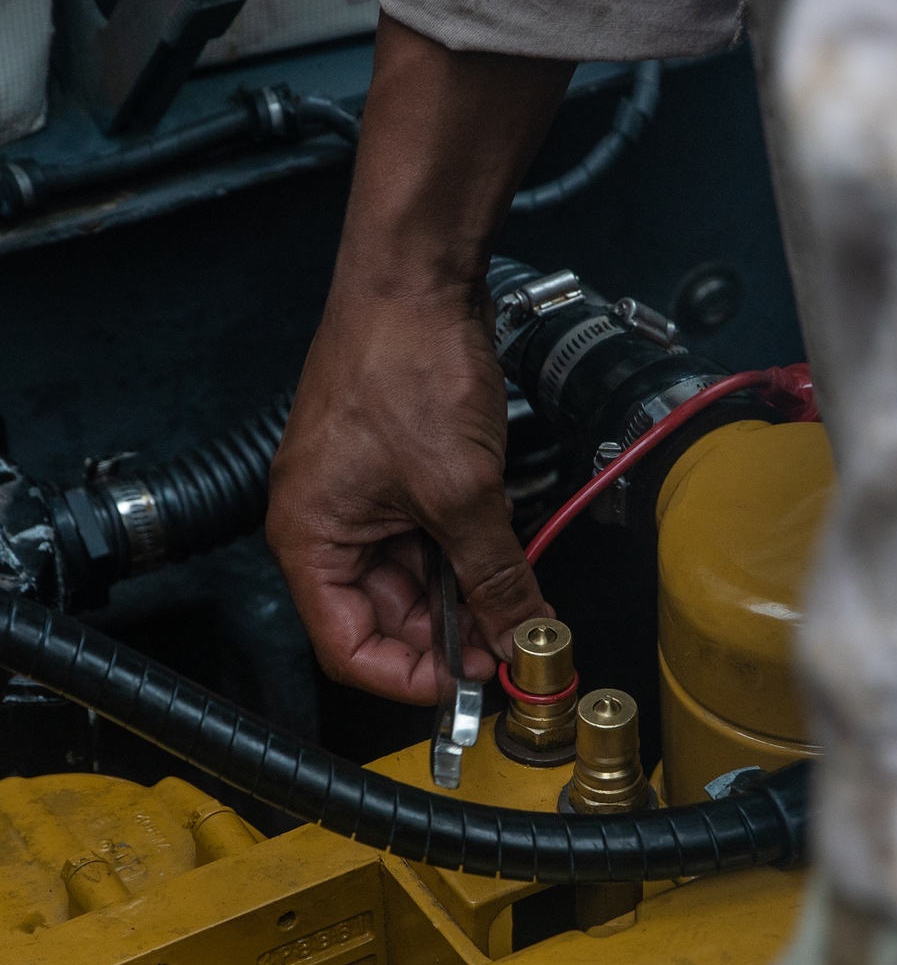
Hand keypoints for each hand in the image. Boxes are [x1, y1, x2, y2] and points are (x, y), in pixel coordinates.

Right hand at [266, 282, 549, 701]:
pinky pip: (427, 532)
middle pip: (384, 615)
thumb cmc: (405, 366)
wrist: (416, 281)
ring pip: (413, 575)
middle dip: (450, 633)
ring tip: (519, 598)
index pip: (348, 648)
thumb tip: (521, 637)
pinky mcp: (394, 470)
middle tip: (513, 642)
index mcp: (309, 539)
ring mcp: (360, 495)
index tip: (468, 684)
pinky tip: (507, 553)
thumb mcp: (461, 493)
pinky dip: (467, 549)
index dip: (410, 678)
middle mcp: (325, 523)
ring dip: (466, 591)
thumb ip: (494, 575)